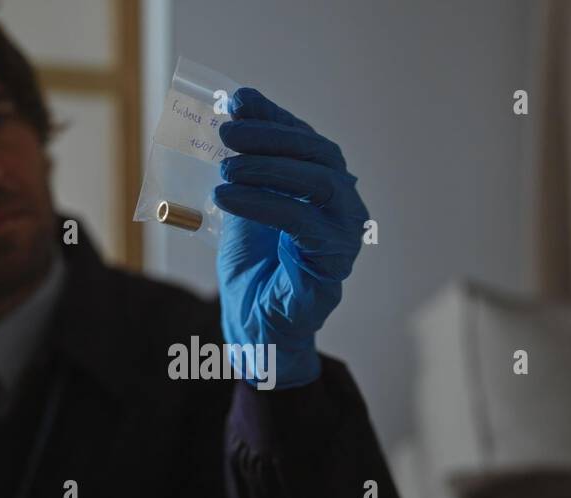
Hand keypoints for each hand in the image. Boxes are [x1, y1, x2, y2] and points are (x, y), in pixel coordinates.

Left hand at [213, 87, 368, 388]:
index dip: (273, 117)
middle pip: (320, 154)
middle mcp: (342, 206)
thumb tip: (234, 107)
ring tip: (226, 169)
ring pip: (321, 183)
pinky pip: (304, 224)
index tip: (237, 100)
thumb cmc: (253, 266)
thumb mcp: (241, 201)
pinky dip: (265, 205)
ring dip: (269, 169)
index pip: (304, 139)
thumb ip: (242, 162)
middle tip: (227, 133)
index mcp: (323, 186)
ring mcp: (344, 234)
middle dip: (271, 138)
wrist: (254, 324)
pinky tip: (230, 198)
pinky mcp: (334, 264)